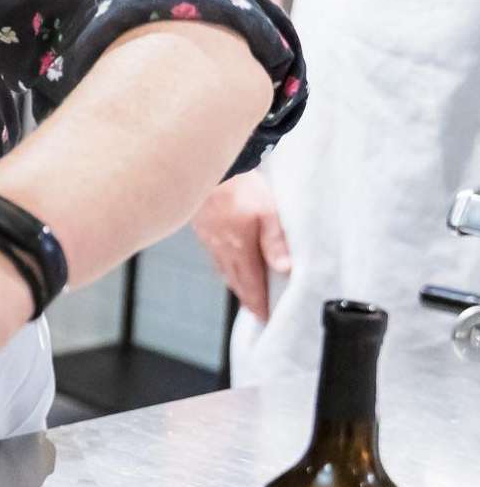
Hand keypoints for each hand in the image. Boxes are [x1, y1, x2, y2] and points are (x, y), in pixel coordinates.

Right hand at [191, 172, 288, 320]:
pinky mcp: (202, 230)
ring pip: (224, 271)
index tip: (266, 318)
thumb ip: (275, 242)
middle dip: (248, 299)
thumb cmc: (241, 187)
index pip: (252, 284)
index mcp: (239, 248)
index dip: (259, 304)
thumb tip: (285, 269)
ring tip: (245, 295)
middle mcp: (221, 249)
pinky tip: (228, 266)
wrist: (207, 168)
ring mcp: (209, 240)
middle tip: (257, 313)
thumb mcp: (267, 212)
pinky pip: (214, 257)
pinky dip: (224, 268)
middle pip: (236, 282)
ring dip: (236, 286)